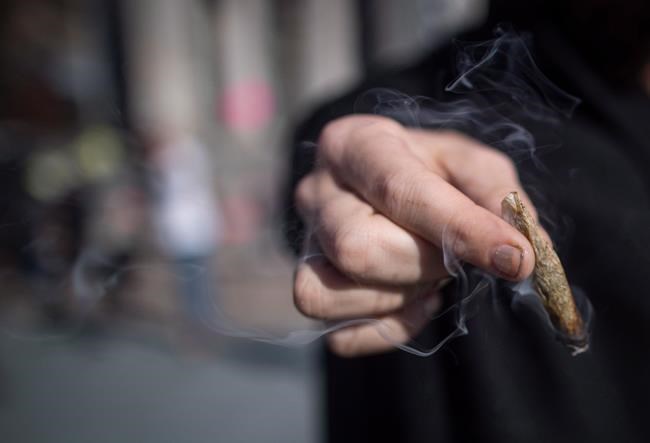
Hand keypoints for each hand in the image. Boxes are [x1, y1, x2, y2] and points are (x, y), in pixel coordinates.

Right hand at [293, 115, 536, 356]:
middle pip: (358, 249)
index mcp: (356, 144)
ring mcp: (305, 243)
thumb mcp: (469, 163)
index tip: (515, 258)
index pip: (397, 190)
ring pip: (337, 293)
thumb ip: (496, 196)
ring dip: (403, 295)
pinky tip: (412, 300)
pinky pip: (339, 334)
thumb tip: (522, 253)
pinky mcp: (309, 287)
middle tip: (452, 255)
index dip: (458, 228)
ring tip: (427, 270)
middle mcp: (317, 191)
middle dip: (423, 264)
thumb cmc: (430, 170)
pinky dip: (387, 329)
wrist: (383, 181)